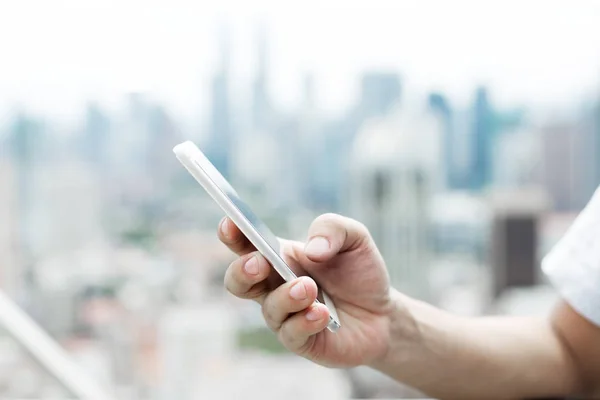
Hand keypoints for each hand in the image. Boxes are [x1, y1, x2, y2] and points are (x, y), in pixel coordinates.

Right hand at [218, 213, 397, 367]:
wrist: (383, 314)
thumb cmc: (359, 272)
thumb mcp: (354, 238)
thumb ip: (332, 229)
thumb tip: (312, 250)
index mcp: (280, 256)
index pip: (246, 243)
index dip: (232, 233)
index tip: (230, 223)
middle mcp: (275, 286)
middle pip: (238, 280)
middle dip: (242, 271)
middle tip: (260, 263)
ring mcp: (285, 315)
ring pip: (268, 308)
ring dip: (286, 296)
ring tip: (309, 288)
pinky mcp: (301, 341)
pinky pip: (291, 334)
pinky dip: (304, 322)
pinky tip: (322, 313)